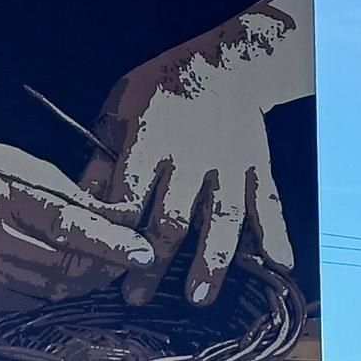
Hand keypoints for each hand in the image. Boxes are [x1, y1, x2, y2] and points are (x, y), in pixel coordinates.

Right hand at [0, 135, 152, 311]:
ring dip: (85, 282)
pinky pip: (31, 302)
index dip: (110, 243)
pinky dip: (54, 291)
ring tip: (100, 266)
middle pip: (65, 266)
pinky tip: (59, 275)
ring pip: (53, 290)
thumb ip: (66, 192)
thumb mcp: (17, 165)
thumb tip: (119, 215)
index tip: (143, 252)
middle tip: (129, 259)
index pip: (67, 225)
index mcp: (3, 193)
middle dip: (105, 266)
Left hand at [85, 4, 299, 306]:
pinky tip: (280, 266)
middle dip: (153, 262)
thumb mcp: (118, 111)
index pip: (128, 196)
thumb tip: (81, 205)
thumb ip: (101, 159)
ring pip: (221, 219)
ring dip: (211, 261)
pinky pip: (269, 204)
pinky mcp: (258, 169)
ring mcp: (230, 165)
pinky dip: (277, 235)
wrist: (227, 61)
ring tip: (198, 298)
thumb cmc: (160, 89)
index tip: (100, 264)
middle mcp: (192, 157)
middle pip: (172, 218)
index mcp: (150, 140)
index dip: (114, 233)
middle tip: (135, 299)